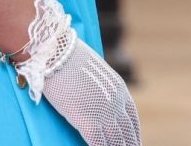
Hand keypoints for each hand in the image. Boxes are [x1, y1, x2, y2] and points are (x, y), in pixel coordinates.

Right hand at [13, 0, 140, 144]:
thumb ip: (101, 87)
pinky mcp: (87, 121)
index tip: (134, 142)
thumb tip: (98, 96)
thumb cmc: (69, 58)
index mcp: (119, 88)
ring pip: (116, 142)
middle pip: (127, 133)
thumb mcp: (94, 71)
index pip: (132, 118)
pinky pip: (98, 144)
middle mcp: (115, 101)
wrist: (55, 53)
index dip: (133, 133)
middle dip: (129, 145)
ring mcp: (103, 112)